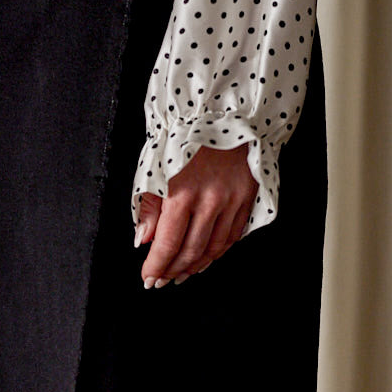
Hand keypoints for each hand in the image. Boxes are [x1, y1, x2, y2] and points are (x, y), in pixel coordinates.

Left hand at [137, 143, 256, 286]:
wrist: (224, 111)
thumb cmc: (186, 134)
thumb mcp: (157, 165)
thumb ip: (149, 206)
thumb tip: (144, 239)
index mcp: (183, 193)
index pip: (167, 244)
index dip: (156, 266)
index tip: (148, 278)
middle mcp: (210, 201)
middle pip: (190, 251)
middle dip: (173, 271)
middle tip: (162, 280)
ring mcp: (232, 201)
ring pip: (213, 248)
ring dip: (195, 266)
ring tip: (181, 274)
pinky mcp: (247, 198)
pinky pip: (232, 236)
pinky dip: (217, 252)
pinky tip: (206, 258)